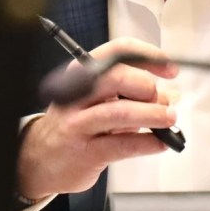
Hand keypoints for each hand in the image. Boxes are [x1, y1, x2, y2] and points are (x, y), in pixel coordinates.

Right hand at [17, 37, 178, 199]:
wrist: (40, 160)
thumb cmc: (74, 125)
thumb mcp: (96, 101)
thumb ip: (131, 95)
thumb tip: (169, 96)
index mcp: (81, 74)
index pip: (117, 51)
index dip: (148, 56)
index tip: (169, 69)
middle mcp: (76, 95)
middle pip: (116, 78)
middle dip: (146, 86)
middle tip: (162, 100)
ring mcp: (78, 124)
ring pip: (120, 112)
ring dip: (152, 115)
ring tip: (168, 119)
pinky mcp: (85, 153)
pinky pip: (122, 145)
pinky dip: (147, 143)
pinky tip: (159, 143)